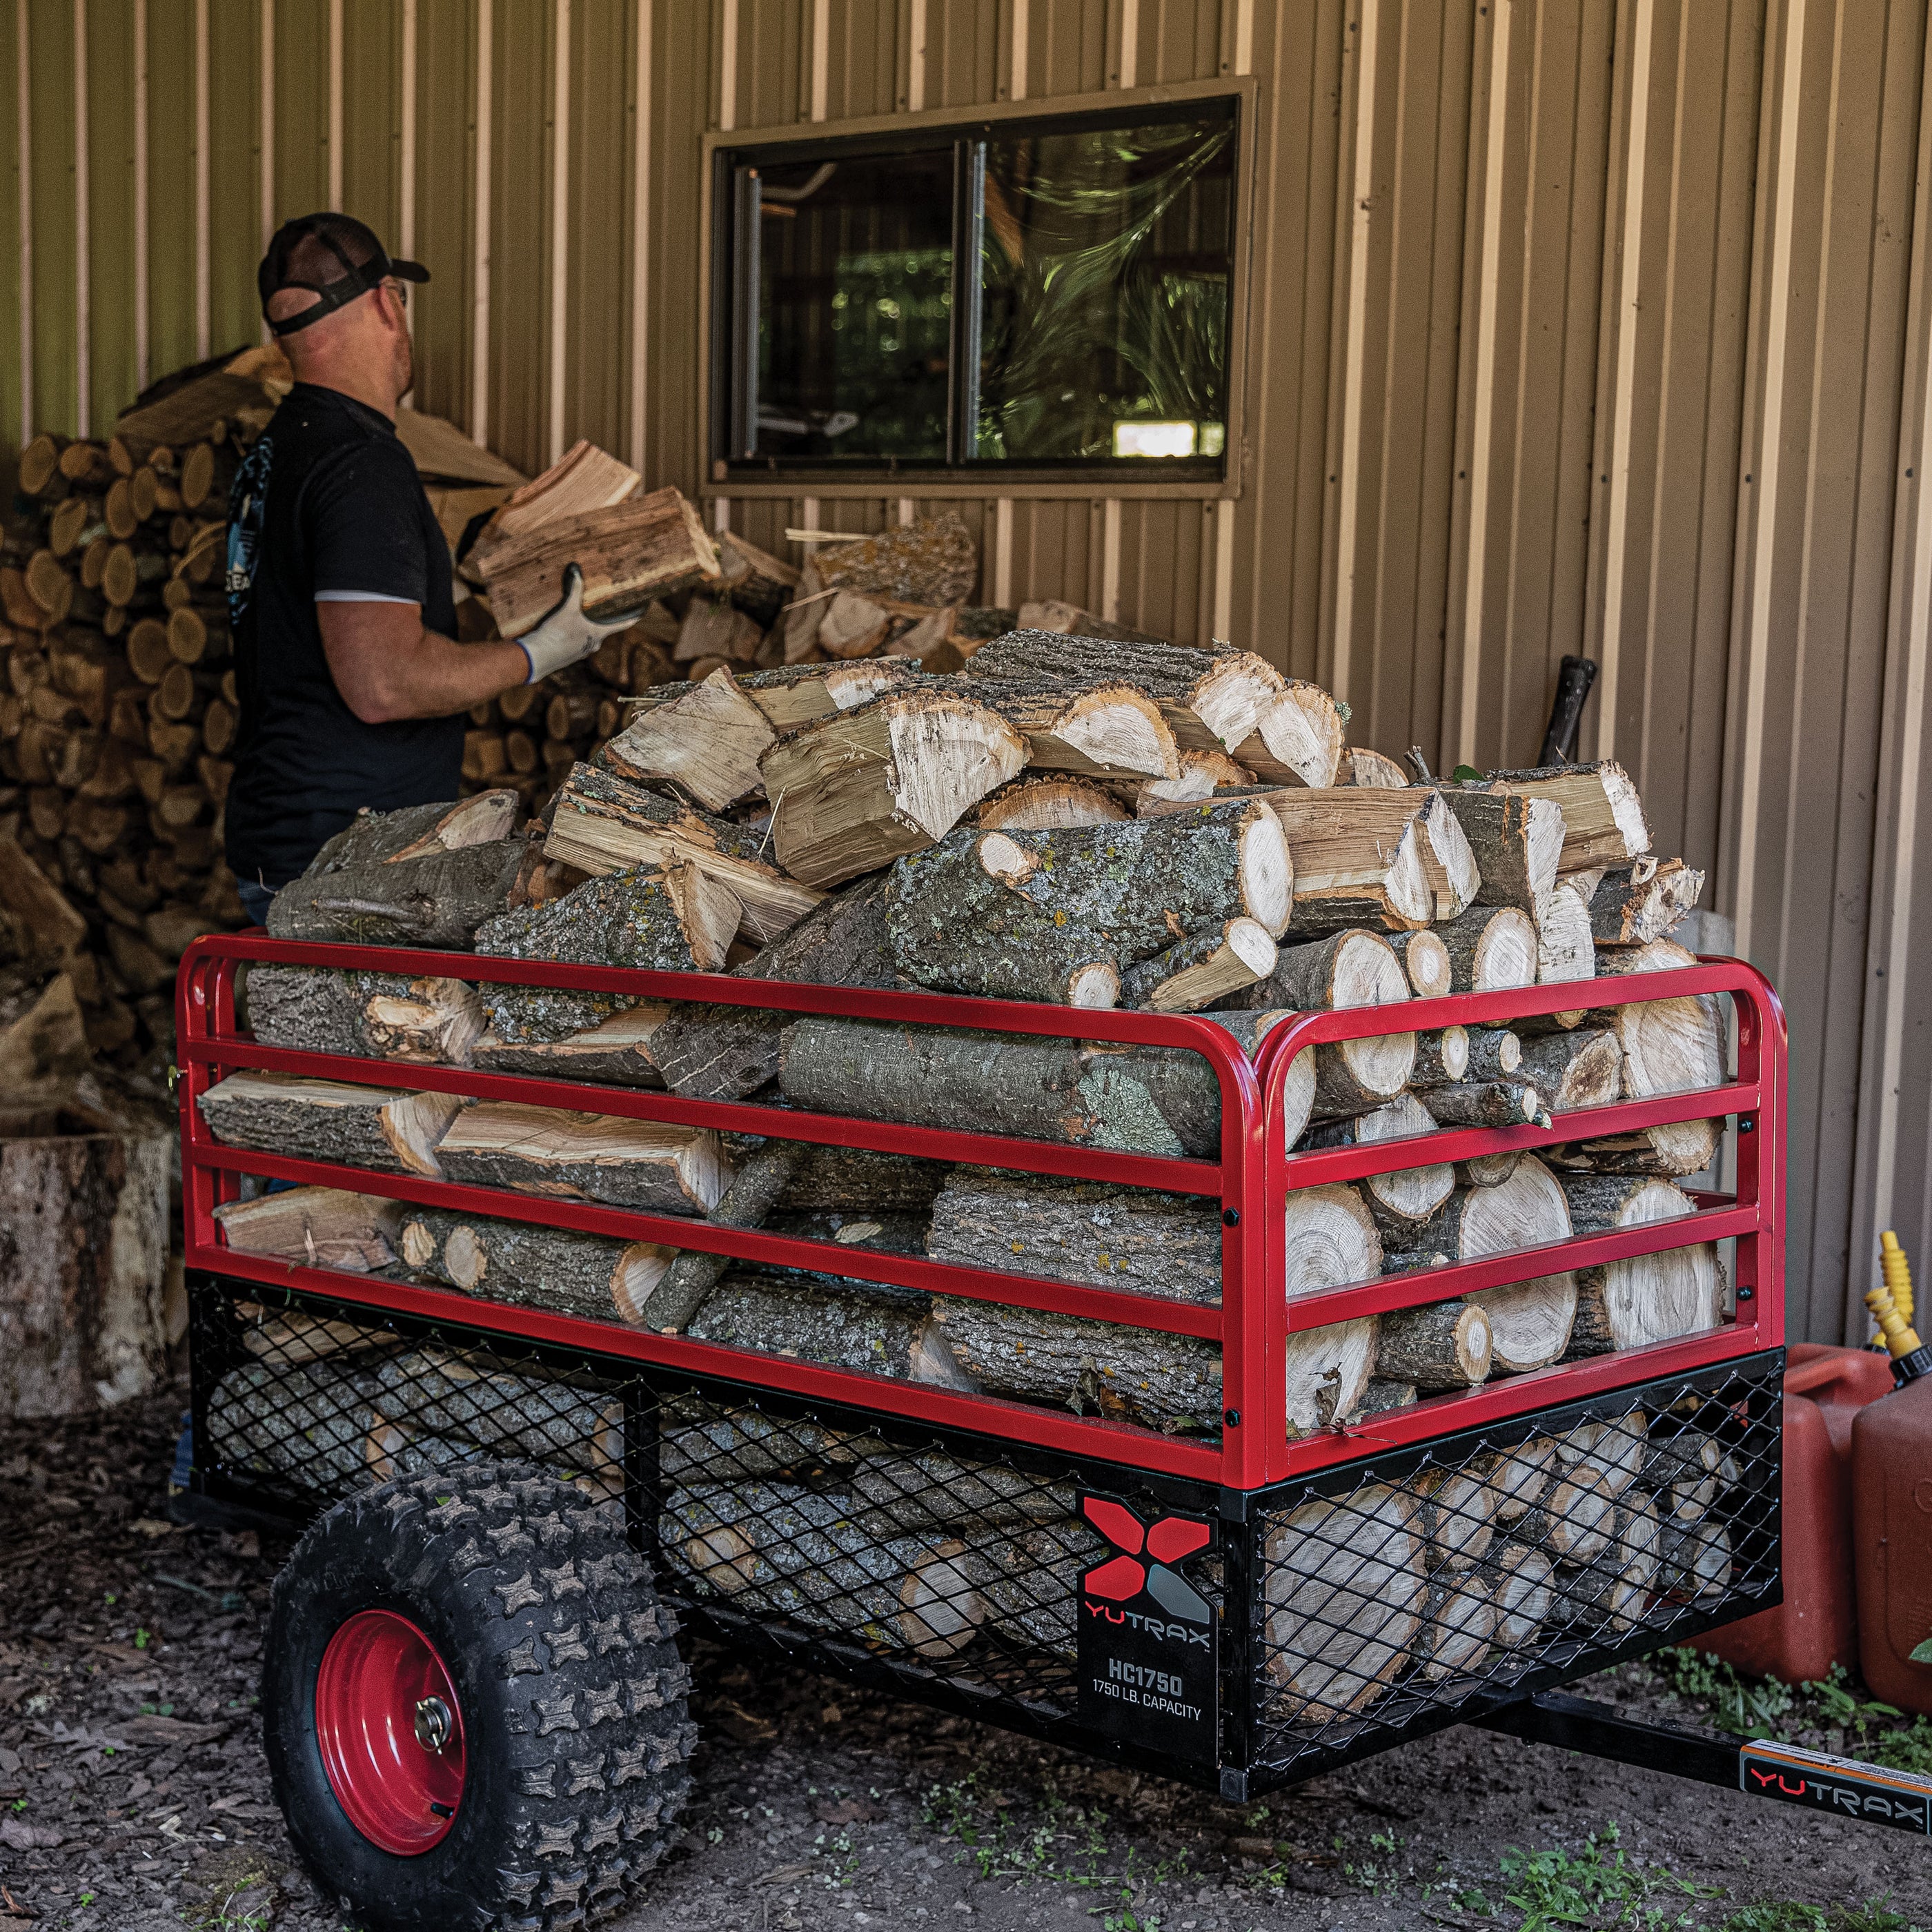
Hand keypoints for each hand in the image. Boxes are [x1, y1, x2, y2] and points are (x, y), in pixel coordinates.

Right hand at [516, 563, 644, 682]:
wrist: (539, 656)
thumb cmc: (557, 633)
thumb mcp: (567, 609)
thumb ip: (574, 590)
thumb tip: (576, 570)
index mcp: (597, 634)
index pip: (620, 625)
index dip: (630, 619)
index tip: (640, 615)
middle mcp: (593, 645)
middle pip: (603, 631)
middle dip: (603, 622)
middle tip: (604, 612)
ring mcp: (581, 652)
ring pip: (589, 638)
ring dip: (587, 629)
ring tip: (582, 620)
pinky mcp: (569, 656)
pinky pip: (577, 643)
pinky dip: (575, 636)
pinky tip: (567, 631)